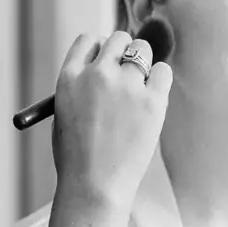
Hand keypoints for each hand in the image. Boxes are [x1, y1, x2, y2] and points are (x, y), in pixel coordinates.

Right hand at [51, 31, 172, 225]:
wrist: (94, 187)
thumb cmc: (77, 159)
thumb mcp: (64, 115)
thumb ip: (81, 88)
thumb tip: (106, 67)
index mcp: (69, 78)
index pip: (88, 40)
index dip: (99, 49)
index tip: (106, 62)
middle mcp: (97, 75)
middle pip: (118, 40)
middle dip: (123, 52)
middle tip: (127, 74)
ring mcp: (126, 86)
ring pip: (142, 50)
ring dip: (142, 63)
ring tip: (138, 90)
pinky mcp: (152, 101)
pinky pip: (163, 71)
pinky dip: (159, 79)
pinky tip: (153, 97)